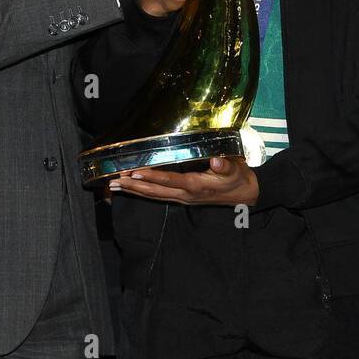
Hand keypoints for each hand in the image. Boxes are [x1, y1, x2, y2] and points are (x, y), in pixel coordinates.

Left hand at [110, 155, 258, 205]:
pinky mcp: (181, 198)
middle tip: (112, 180)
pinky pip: (157, 197)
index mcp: (196, 186)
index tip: (133, 170)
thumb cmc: (239, 178)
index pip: (169, 181)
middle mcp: (185, 195)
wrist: (246, 195)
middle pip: (154, 191)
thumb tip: (215, 159)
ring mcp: (182, 199)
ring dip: (133, 190)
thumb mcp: (236, 170)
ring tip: (113, 186)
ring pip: (153, 196)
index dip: (151, 176)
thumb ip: (225, 165)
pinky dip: (142, 192)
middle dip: (133, 185)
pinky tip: (131, 188)